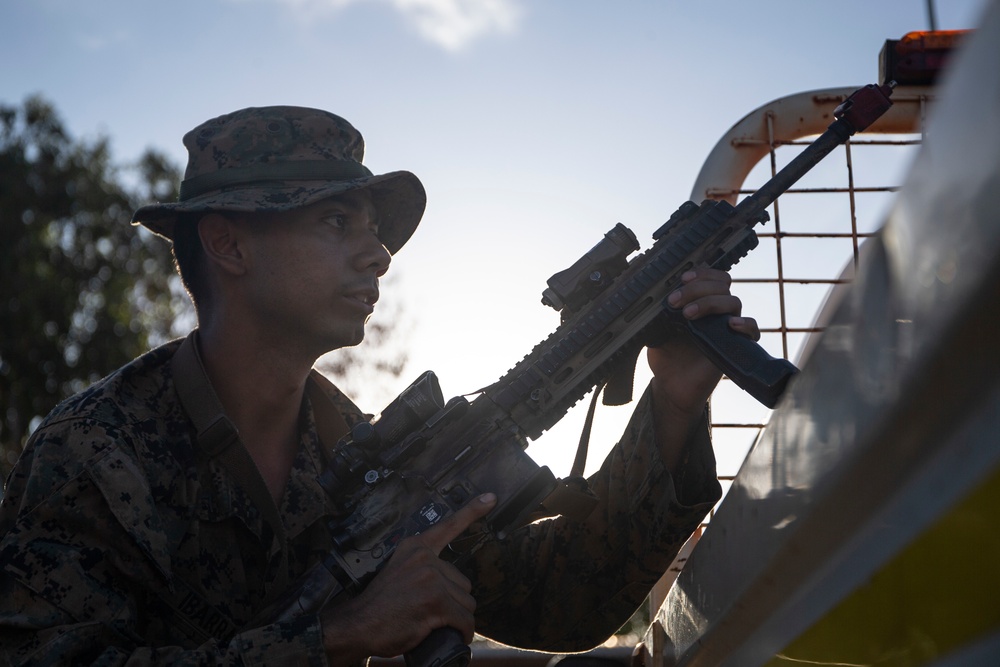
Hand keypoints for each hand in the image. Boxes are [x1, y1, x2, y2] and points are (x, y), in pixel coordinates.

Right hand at [320, 493, 496, 662]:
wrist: (359, 625)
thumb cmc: (381, 605)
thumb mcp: (399, 571)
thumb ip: (423, 567)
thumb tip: (450, 580)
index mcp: (415, 547)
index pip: (448, 526)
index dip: (472, 511)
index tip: (490, 498)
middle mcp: (424, 558)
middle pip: (463, 582)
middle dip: (454, 601)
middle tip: (431, 611)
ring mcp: (430, 579)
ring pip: (467, 603)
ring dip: (458, 618)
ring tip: (435, 623)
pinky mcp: (435, 601)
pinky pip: (464, 620)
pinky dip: (463, 632)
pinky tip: (455, 635)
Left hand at [647, 267, 758, 468]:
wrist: (671, 386)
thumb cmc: (666, 357)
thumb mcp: (656, 330)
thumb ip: (658, 313)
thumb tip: (653, 297)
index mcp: (699, 303)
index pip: (709, 277)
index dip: (699, 273)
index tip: (681, 279)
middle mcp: (715, 312)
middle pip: (721, 285)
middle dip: (697, 288)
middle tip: (675, 301)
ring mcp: (726, 327)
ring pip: (733, 302)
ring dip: (710, 302)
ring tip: (687, 314)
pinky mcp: (735, 346)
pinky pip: (752, 330)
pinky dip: (745, 324)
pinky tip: (729, 324)